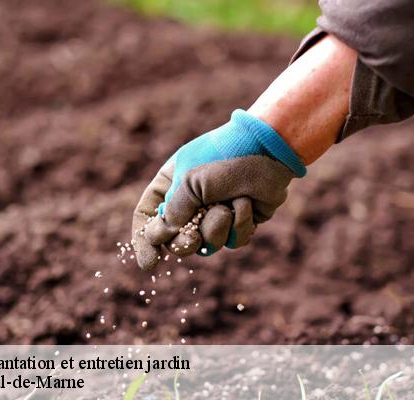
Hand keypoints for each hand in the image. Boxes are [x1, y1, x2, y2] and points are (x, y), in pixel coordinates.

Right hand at [132, 109, 305, 269]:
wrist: (269, 149)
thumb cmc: (225, 157)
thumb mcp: (189, 181)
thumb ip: (173, 212)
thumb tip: (159, 237)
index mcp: (171, 185)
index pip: (147, 216)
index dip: (145, 241)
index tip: (150, 263)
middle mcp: (191, 201)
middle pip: (175, 240)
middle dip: (185, 243)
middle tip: (192, 240)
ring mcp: (216, 213)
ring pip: (207, 245)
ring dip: (217, 228)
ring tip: (228, 205)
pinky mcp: (240, 222)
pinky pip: (233, 241)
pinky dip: (240, 224)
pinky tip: (247, 203)